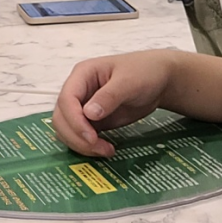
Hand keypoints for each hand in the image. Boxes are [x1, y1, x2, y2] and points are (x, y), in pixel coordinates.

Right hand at [50, 50, 175, 157]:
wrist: (159, 79)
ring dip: (80, 144)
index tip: (91, 137)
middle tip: (98, 147)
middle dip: (76, 136)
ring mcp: (83, 106)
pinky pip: (80, 136)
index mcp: (82, 75)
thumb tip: (89, 114)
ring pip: (66, 129)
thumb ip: (109, 96)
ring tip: (106, 150)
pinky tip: (106, 149)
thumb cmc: (144, 72)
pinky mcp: (92, 121)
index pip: (66, 99)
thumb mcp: (129, 81)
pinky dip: (87, 146)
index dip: (74, 120)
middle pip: (61, 117)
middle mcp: (78, 91)